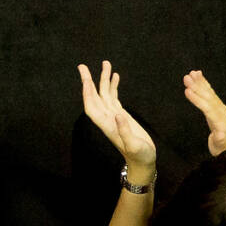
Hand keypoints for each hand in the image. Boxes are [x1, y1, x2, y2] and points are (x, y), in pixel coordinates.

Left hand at [77, 61, 156, 175]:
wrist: (143, 162)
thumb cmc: (139, 156)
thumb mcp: (135, 145)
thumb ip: (125, 131)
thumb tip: (118, 114)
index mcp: (107, 125)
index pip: (92, 107)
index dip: (87, 94)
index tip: (86, 80)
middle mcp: (107, 119)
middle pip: (94, 97)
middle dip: (88, 81)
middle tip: (82, 66)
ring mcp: (113, 116)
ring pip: (104, 94)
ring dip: (103, 80)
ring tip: (105, 63)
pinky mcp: (121, 115)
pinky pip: (113, 97)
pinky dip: (113, 86)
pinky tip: (115, 76)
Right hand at [184, 70, 225, 154]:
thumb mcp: (223, 146)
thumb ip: (221, 140)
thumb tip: (220, 135)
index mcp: (221, 122)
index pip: (207, 108)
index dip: (197, 100)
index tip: (187, 91)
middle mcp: (221, 111)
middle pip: (208, 98)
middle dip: (197, 87)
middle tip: (187, 78)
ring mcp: (220, 107)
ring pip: (208, 93)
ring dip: (199, 83)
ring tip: (190, 73)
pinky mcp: (217, 105)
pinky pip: (209, 92)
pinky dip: (203, 83)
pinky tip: (197, 74)